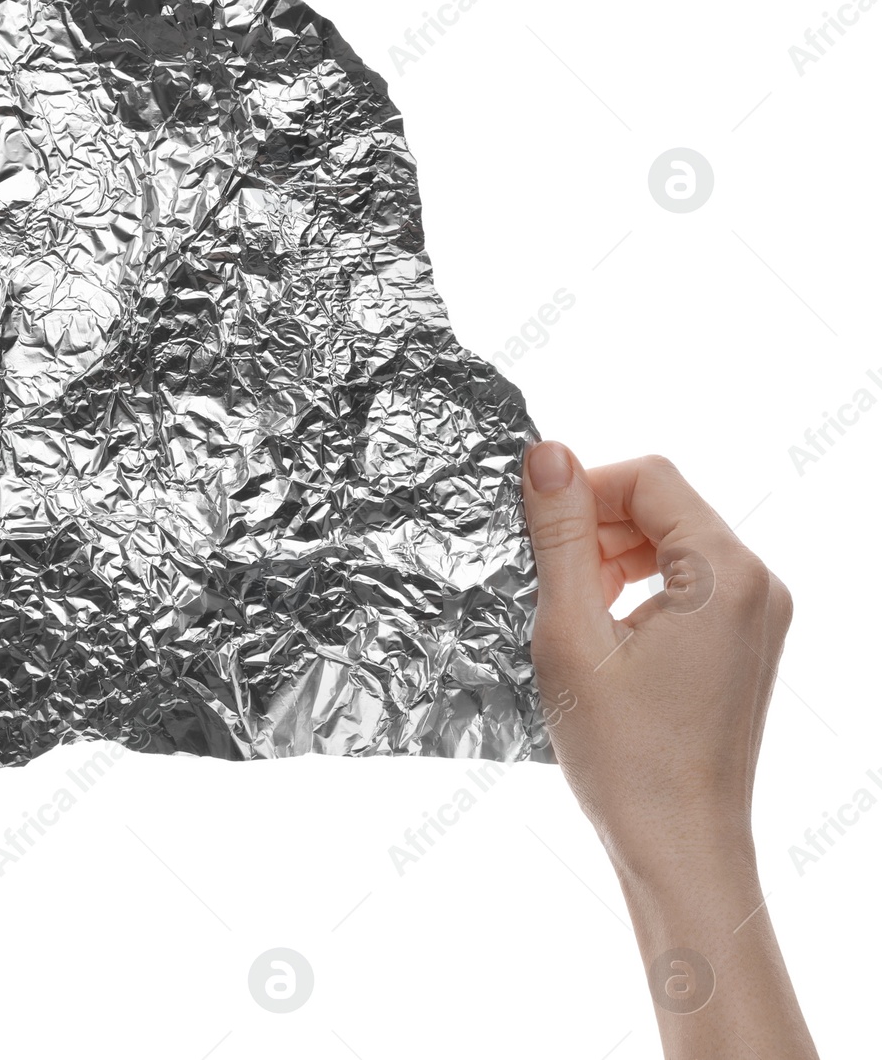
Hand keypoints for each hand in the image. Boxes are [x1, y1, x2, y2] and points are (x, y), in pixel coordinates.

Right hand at [523, 443, 814, 1057]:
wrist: (680, 845)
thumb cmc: (624, 754)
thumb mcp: (571, 632)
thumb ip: (561, 535)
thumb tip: (547, 452)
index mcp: (725, 574)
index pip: (649, 477)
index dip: (583, 490)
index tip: (536, 534)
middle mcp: (758, 583)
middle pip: (664, 505)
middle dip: (596, 526)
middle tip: (546, 579)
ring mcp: (759, 614)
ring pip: (672, 540)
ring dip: (611, 557)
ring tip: (571, 613)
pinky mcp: (747, 640)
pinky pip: (687, 579)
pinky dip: (637, 587)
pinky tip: (601, 631)